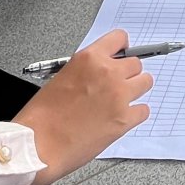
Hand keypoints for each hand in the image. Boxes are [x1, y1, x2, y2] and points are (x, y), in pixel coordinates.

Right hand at [13, 29, 153, 183]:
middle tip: (117, 84)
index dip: (122, 47)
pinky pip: (144, 110)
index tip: (122, 53)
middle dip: (128, 73)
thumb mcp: (61, 78)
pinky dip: (135, 114)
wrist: (39, 145)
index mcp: (89, 59)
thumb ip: (86, 71)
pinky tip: (122, 118)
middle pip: (136, 63)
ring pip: (145, 82)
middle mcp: (108, 73)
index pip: (119, 38)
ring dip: (135, 90)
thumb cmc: (42, 117)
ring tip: (120, 101)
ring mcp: (119, 96)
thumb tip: (99, 74)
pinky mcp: (125, 119)